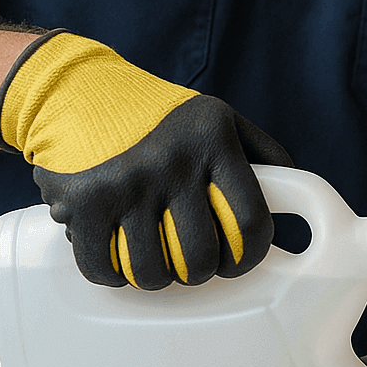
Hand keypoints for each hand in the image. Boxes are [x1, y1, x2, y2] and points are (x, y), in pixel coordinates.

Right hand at [0, 30, 292, 288]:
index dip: (250, 256)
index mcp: (212, 142)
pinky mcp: (81, 203)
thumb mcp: (216, 118)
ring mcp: (124, 185)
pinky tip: (119, 260)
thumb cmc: (157, 114)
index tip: (238, 260)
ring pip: (153, 272)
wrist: (73, 89)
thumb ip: (261, 152)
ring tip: (156, 261)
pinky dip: (113, 275)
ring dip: (158, 278)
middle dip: (202, 271)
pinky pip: (103, 268)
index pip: (251, 222)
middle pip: (201, 257)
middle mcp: (170, 163)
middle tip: (194, 262)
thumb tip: (293, 195)